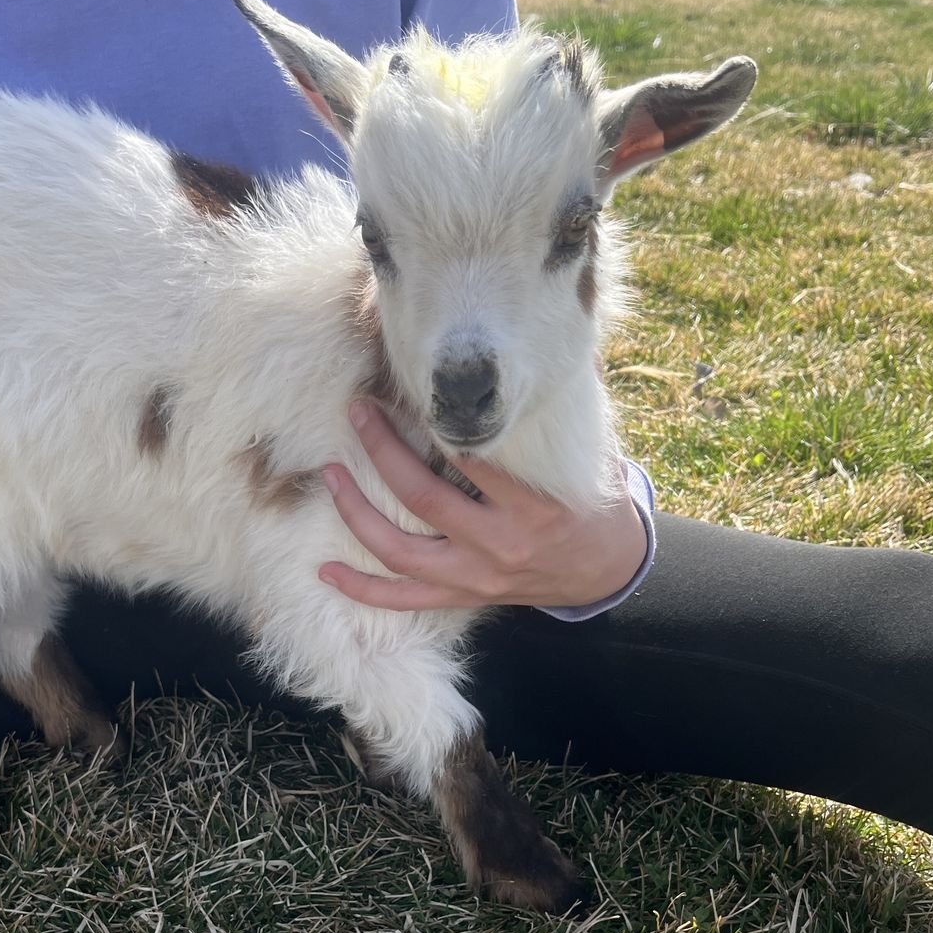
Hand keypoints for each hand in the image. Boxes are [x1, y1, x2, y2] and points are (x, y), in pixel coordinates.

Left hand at [318, 402, 647, 611]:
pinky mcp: (463, 597)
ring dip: (358, 514)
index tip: (407, 387)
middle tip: (358, 412)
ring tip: (331, 476)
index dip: (435, 424)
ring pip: (401, 551)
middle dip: (383, 452)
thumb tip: (554, 333)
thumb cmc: (590, 499)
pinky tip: (325, 570)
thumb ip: (563, 405)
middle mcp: (503, 543)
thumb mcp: (589, 453)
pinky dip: (362, 589)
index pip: (474, 461)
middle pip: (425, 498)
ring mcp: (478, 576)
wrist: (607, 569)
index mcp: (536, 504)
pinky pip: (403, 599)